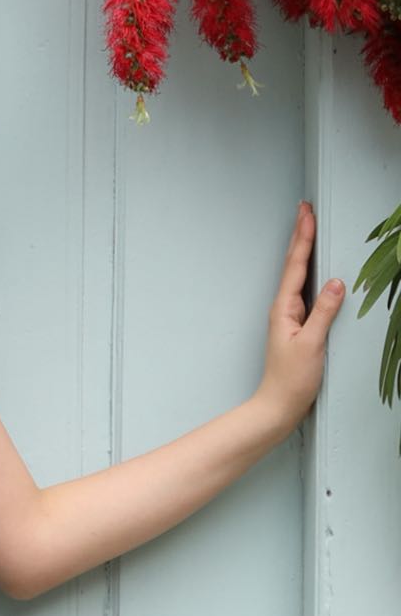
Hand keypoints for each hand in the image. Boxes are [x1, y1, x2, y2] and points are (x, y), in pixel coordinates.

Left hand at [254, 200, 343, 435]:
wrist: (278, 406)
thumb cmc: (291, 380)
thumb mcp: (312, 344)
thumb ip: (324, 313)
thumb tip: (336, 283)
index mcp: (285, 309)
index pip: (296, 266)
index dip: (303, 238)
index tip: (307, 213)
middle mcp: (284, 309)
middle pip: (294, 265)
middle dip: (301, 235)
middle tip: (305, 209)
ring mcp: (290, 317)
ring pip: (299, 276)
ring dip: (304, 251)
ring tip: (308, 228)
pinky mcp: (297, 327)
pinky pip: (305, 291)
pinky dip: (309, 273)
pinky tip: (315, 269)